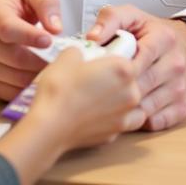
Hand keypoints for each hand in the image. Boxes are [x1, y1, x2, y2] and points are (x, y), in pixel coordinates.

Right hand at [0, 0, 62, 99]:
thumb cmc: (16, 5)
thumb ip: (45, 1)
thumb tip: (55, 28)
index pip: (8, 29)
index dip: (30, 37)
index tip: (50, 40)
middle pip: (15, 58)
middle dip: (42, 60)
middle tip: (63, 60)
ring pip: (16, 78)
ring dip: (40, 76)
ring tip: (56, 68)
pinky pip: (12, 93)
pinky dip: (31, 89)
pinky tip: (42, 78)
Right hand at [27, 48, 145, 147]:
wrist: (50, 124)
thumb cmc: (60, 91)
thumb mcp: (68, 55)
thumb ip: (82, 51)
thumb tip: (80, 54)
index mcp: (124, 70)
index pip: (134, 57)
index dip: (121, 54)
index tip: (110, 55)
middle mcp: (130, 94)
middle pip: (135, 81)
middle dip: (122, 77)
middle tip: (102, 74)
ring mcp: (124, 117)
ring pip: (135, 105)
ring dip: (126, 100)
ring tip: (106, 95)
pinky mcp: (114, 135)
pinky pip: (122, 123)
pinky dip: (115, 118)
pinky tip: (101, 112)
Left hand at [86, 5, 185, 130]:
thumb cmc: (152, 33)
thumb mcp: (132, 16)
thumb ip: (110, 19)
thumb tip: (93, 38)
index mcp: (164, 38)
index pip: (141, 55)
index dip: (119, 64)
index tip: (103, 68)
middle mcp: (176, 64)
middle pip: (142, 84)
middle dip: (118, 87)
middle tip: (98, 88)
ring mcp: (180, 88)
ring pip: (146, 106)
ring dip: (125, 107)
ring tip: (108, 100)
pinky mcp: (181, 108)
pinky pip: (155, 122)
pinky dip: (138, 120)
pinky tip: (126, 110)